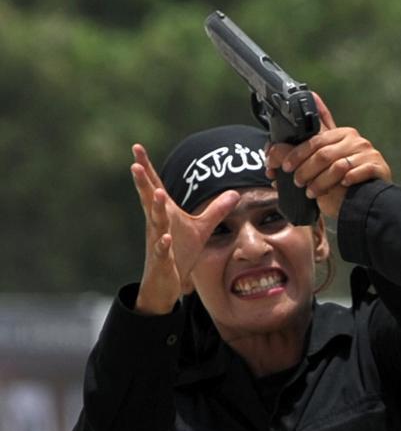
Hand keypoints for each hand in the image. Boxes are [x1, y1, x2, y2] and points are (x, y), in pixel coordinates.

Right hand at [130, 144, 239, 314]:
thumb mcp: (201, 229)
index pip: (155, 187)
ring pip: (156, 223)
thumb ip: (216, 210)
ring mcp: (158, 242)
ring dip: (156, 209)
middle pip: (149, 200)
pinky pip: (162, 251)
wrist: (166, 283)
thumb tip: (235, 193)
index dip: (147, 168)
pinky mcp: (162, 261)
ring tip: (157, 193)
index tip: (137, 147)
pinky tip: (165, 238)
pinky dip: (164, 245)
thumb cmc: (180, 253)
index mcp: (164, 215)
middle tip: (135, 163)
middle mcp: (158, 225)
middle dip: (143, 182)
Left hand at [265, 93, 391, 218]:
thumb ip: (300, 157)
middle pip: (322, 152)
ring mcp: (367, 152)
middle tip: (296, 181)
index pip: (314, 138)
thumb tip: (272, 153)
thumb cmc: (342, 187)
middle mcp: (354, 140)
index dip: (296, 151)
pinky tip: (341, 187)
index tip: (282, 163)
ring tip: (311, 192)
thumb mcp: (319, 169)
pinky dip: (348, 179)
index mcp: (339, 135)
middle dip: (305, 169)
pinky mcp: (378, 165)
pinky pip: (358, 171)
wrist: (368, 204)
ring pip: (337, 165)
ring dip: (321, 181)